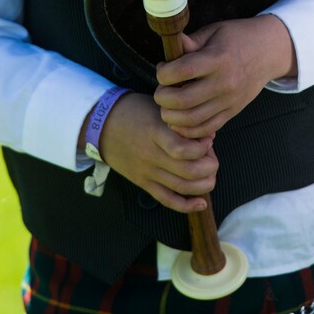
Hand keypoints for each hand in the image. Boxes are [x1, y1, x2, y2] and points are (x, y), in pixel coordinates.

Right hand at [97, 93, 218, 212]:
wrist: (102, 125)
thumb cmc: (134, 111)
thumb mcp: (157, 108)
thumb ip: (181, 121)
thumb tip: (208, 134)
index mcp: (155, 133)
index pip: (183, 149)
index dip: (203, 147)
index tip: (208, 138)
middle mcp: (151, 156)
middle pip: (188, 171)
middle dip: (209, 166)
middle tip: (211, 156)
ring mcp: (147, 172)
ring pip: (182, 188)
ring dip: (204, 184)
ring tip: (209, 173)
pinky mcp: (143, 183)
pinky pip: (167, 200)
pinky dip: (187, 205)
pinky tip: (201, 202)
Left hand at [154, 14, 296, 138]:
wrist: (269, 52)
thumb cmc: (238, 37)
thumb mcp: (214, 31)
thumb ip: (190, 43)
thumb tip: (169, 49)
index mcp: (218, 59)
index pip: (182, 71)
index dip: (163, 73)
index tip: (162, 69)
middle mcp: (224, 83)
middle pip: (183, 100)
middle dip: (162, 97)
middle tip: (161, 90)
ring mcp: (229, 101)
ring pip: (192, 120)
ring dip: (171, 116)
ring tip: (167, 105)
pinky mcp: (232, 112)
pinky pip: (206, 128)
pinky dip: (188, 129)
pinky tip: (180, 118)